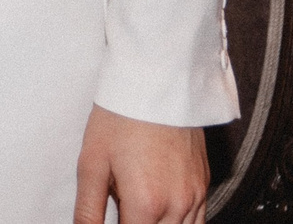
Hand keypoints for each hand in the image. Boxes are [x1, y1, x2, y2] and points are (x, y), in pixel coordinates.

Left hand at [75, 104, 209, 223]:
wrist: (156, 83)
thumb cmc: (120, 119)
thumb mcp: (91, 164)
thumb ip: (89, 210)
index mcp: (146, 204)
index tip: (112, 217)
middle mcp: (177, 206)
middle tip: (122, 209)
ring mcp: (195, 196)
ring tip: (137, 208)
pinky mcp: (203, 185)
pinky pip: (197, 221)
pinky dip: (178, 223)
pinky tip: (159, 209)